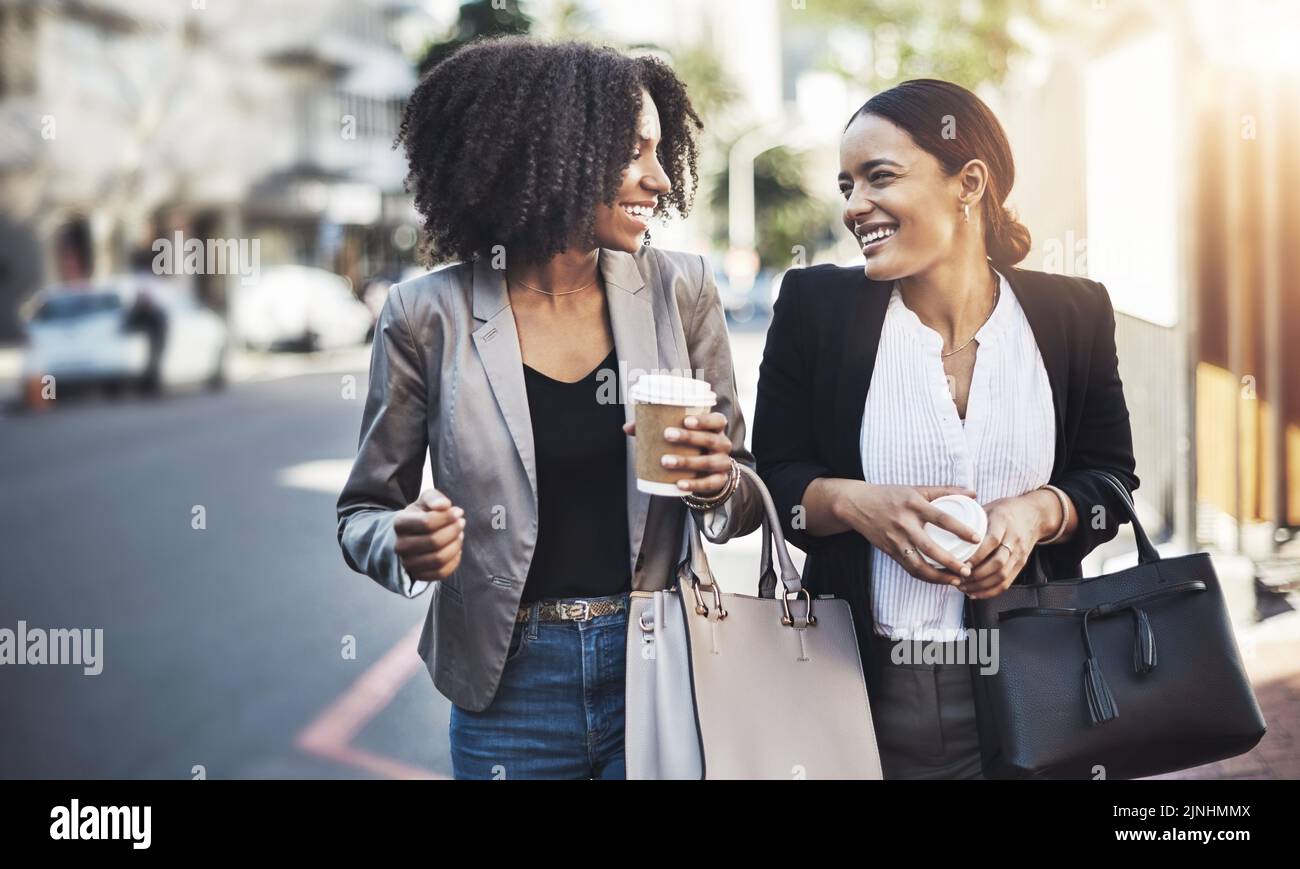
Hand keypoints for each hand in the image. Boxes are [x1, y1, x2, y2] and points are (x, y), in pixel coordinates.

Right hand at [393, 488, 464, 582]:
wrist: (413, 535)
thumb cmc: (423, 514)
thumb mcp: (426, 500)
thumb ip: (435, 498)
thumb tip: (444, 505)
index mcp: (400, 523)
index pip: (427, 523)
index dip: (448, 517)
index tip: (458, 512)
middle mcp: (400, 546)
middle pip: (434, 542)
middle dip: (454, 531)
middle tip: (461, 523)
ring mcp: (408, 563)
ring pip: (439, 559)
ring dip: (455, 545)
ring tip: (459, 535)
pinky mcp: (418, 575)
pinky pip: (441, 573)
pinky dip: (454, 561)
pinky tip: (456, 549)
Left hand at [622, 412, 732, 495]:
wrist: (709, 471)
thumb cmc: (691, 446)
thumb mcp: (680, 435)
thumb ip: (655, 428)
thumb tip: (627, 428)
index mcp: (716, 428)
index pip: (717, 420)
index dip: (704, 420)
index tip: (685, 420)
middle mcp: (723, 444)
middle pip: (710, 439)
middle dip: (689, 437)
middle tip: (666, 435)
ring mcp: (723, 463)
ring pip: (708, 462)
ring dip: (687, 461)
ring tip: (665, 461)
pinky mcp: (719, 481)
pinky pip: (709, 484)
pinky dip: (694, 484)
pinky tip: (679, 484)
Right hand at [833, 483, 982, 584]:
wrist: (857, 504)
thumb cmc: (889, 495)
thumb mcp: (916, 489)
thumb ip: (945, 490)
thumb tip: (973, 493)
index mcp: (914, 505)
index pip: (942, 519)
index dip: (960, 529)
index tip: (977, 539)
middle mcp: (905, 524)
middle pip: (930, 548)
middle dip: (951, 562)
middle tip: (968, 570)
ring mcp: (896, 540)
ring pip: (918, 565)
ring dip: (938, 577)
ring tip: (956, 581)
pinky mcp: (890, 551)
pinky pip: (909, 568)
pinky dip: (925, 577)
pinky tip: (938, 580)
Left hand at [959, 495, 1046, 599]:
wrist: (1035, 515)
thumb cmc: (1006, 510)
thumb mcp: (989, 507)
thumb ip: (971, 518)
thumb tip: (945, 527)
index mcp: (1003, 522)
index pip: (992, 541)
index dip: (977, 555)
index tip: (961, 563)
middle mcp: (1014, 539)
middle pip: (998, 563)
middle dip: (976, 575)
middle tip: (957, 578)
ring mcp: (1019, 554)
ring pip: (1002, 575)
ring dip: (980, 585)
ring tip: (962, 587)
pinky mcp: (1021, 564)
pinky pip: (1007, 582)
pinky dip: (990, 591)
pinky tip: (975, 593)